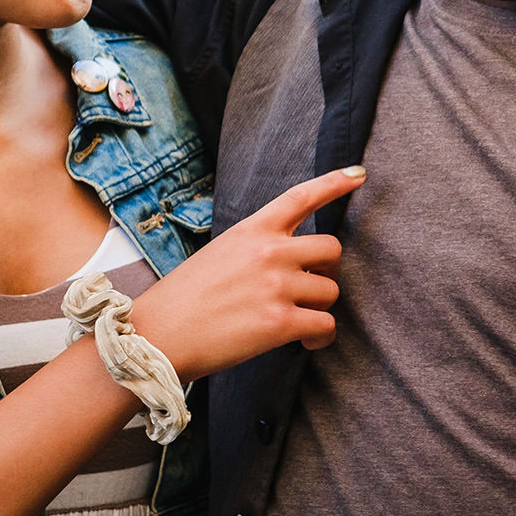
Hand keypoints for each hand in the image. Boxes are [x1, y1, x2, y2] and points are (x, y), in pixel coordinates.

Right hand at [131, 167, 364, 379]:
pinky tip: (304, 341)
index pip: (301, 198)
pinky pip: (325, 325)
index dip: (334, 183)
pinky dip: (320, 336)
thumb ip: (257, 250)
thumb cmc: (183, 299)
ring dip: (319, 308)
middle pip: (332, 249)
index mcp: (252, 230)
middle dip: (326, 270)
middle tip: (308, 288)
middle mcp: (269, 252)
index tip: (359, 174)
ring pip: (330, 291)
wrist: (156, 335)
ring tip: (299, 322)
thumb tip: (292, 265)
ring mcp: (276, 286)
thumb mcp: (220, 254)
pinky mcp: (279, 322)